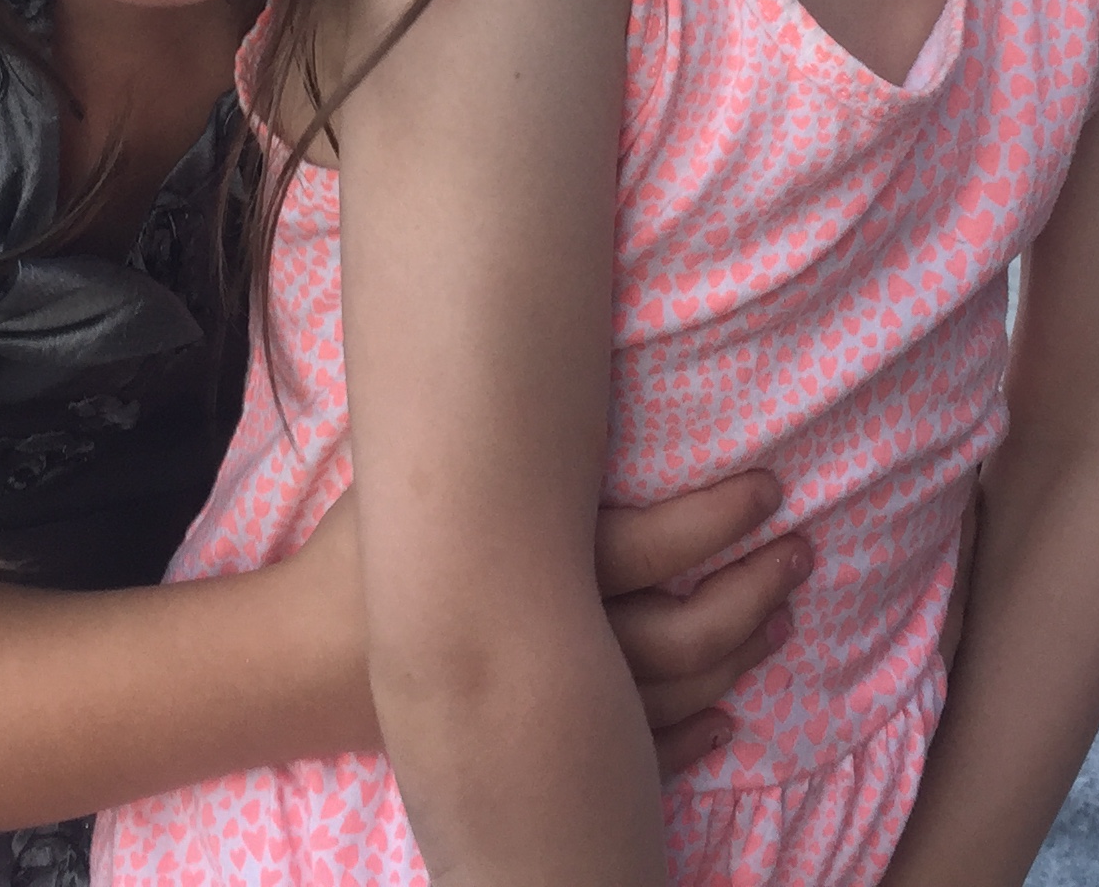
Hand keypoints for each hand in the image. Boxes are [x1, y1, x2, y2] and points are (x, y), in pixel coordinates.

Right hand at [292, 472, 807, 779]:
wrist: (296, 664)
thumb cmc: (355, 555)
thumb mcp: (410, 475)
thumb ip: (483, 433)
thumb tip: (530, 349)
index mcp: (532, 566)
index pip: (653, 543)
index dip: (720, 518)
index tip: (771, 489)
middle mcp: (554, 643)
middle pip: (684, 630)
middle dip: (754, 592)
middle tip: (802, 553)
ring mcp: (547, 706)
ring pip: (675, 693)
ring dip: (738, 656)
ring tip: (780, 617)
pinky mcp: (534, 745)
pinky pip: (640, 750)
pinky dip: (694, 735)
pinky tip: (731, 715)